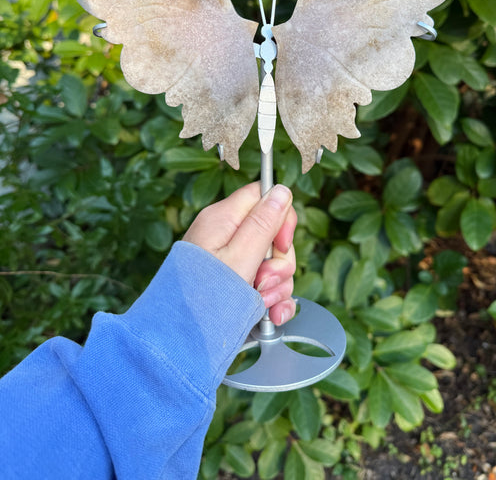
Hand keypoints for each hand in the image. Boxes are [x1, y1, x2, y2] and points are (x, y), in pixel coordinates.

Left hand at [184, 182, 296, 324]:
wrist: (176, 343)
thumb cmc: (202, 300)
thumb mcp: (240, 258)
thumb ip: (263, 223)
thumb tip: (281, 189)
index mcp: (223, 220)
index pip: (263, 197)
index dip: (281, 218)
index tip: (280, 244)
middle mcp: (225, 237)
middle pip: (272, 234)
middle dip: (279, 262)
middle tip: (264, 281)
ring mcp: (229, 262)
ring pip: (272, 263)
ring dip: (277, 285)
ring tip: (262, 303)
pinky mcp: (234, 285)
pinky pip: (266, 285)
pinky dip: (273, 300)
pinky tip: (271, 315)